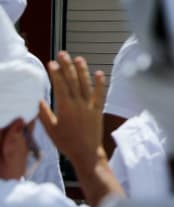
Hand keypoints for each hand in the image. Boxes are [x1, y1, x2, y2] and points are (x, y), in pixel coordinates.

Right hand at [38, 51, 105, 167]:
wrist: (86, 153)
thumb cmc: (66, 143)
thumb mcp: (51, 130)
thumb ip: (44, 114)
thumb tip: (38, 100)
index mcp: (65, 108)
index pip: (60, 85)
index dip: (56, 73)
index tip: (51, 63)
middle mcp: (78, 104)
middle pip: (72, 81)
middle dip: (67, 66)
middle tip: (62, 54)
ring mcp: (90, 105)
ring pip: (86, 84)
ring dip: (82, 70)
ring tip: (78, 58)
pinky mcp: (98, 109)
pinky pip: (100, 94)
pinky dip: (100, 83)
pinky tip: (99, 73)